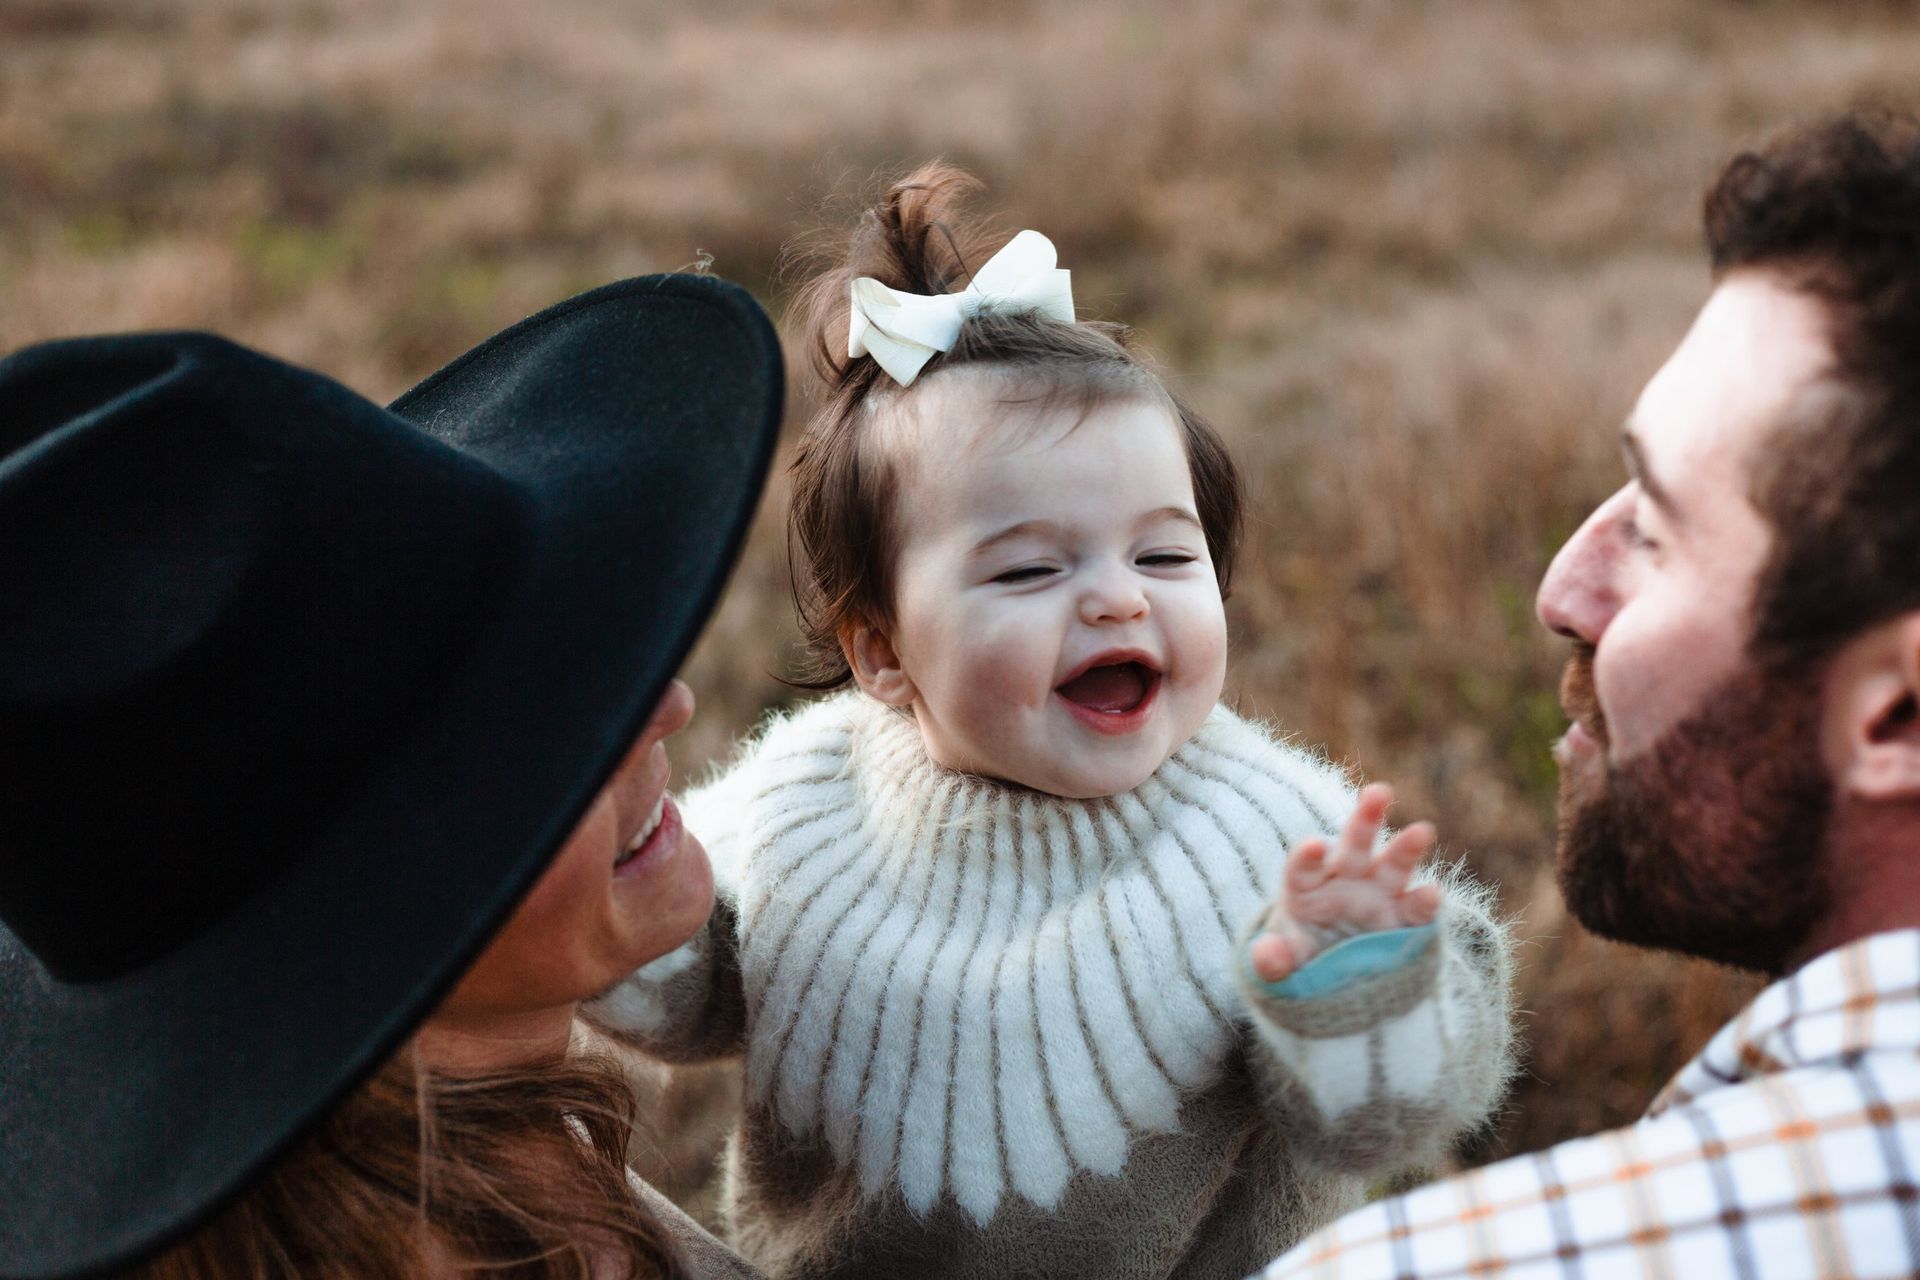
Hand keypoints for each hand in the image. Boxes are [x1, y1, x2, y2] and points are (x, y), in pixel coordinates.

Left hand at [1248, 783, 1440, 983]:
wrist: (1333, 969)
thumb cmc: (1299, 952)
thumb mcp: (1280, 960)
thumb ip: (1271, 959)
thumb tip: (1268, 956)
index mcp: (1306, 884)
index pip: (1304, 866)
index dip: (1307, 857)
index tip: (1313, 847)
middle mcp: (1345, 879)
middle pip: (1354, 846)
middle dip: (1365, 819)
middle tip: (1377, 791)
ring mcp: (1377, 895)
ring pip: (1393, 866)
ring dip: (1406, 848)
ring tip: (1422, 830)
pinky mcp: (1402, 918)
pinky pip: (1416, 909)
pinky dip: (1424, 902)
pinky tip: (1432, 894)